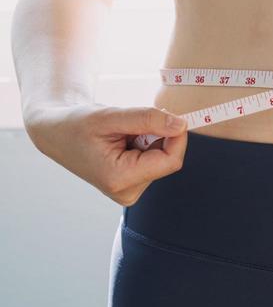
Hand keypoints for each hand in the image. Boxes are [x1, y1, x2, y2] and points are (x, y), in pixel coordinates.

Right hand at [25, 102, 188, 205]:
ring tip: (122, 133)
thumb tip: (181, 125)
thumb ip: (147, 119)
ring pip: (161, 159)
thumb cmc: (77, 124)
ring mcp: (129, 191)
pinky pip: (153, 161)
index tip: (171, 115)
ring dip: (150, 139)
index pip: (170, 161)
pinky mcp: (131, 185)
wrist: (57, 134)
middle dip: (158, 136)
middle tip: (132, 123)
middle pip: (167, 160)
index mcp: (120, 179)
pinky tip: (123, 141)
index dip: (177, 136)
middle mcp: (127, 192)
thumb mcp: (111, 116)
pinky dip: (145, 145)